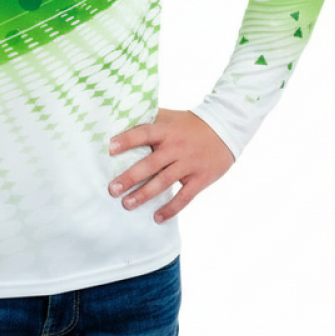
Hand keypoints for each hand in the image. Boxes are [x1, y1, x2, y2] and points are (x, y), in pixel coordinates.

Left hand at [108, 107, 234, 222]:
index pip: (144, 133)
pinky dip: (171, 209)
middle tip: (113, 189)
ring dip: (144, 195)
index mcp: (167, 130)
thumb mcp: (170, 117)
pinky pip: (184, 197)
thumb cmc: (189, 124)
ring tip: (127, 204)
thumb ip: (149, 120)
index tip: (110, 149)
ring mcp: (189, 164)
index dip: (127, 140)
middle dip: (130, 177)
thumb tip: (120, 120)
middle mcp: (176, 147)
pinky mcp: (200, 179)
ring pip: (164, 182)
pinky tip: (157, 218)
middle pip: (151, 164)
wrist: (225, 129)